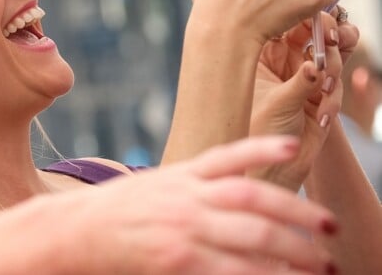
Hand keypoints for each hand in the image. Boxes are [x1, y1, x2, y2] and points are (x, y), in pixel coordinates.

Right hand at [75, 136, 337, 273]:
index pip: (228, 154)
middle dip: (296, 211)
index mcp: (182, 173)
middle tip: (329, 226)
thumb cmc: (120, 209)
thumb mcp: (158, 185)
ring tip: (322, 262)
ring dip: (292, 249)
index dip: (263, 147)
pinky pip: (230, 270)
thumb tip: (234, 192)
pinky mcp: (176, 259)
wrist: (78, 230)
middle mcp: (187, 195)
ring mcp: (182, 225)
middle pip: (251, 196)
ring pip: (249, 233)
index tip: (294, 146)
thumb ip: (194, 185)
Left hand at [250, 11, 359, 189]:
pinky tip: (322, 112)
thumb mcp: (277, 102)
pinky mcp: (320, 93)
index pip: (286, 23)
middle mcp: (281, 59)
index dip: (307, 18)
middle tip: (332, 42)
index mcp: (261, 53)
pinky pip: (337, 82)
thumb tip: (316, 60)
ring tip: (325, 86)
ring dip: (333, 66)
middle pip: (313, 32)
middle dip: (329, 36)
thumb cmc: (258, 132)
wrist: (272, 169)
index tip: (321, 25)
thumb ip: (301, 79)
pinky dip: (334, 95)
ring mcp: (302, 75)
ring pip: (330, 54)